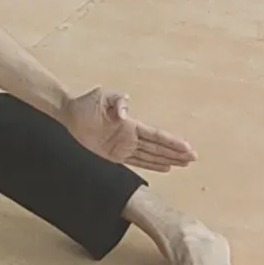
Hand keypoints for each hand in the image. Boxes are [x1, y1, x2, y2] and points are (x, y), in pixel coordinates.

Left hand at [61, 88, 194, 171]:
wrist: (70, 114)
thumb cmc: (88, 102)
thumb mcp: (104, 96)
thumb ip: (119, 102)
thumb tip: (125, 116)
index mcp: (132, 124)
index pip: (156, 135)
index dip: (172, 142)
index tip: (187, 147)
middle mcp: (131, 137)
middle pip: (158, 147)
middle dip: (176, 152)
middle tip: (193, 158)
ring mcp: (124, 147)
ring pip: (151, 156)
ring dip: (168, 160)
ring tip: (184, 164)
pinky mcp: (114, 156)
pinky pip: (137, 162)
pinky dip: (151, 166)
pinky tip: (164, 168)